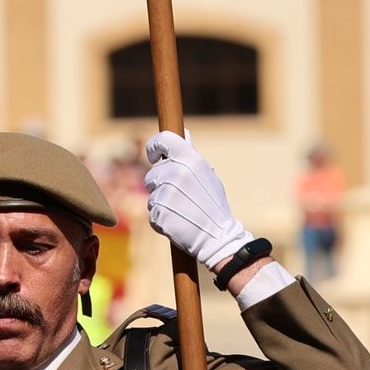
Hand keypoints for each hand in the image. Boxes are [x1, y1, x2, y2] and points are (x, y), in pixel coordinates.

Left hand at [144, 130, 253, 268]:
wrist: (217, 237)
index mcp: (190, 159)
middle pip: (152, 174)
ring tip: (182, 211)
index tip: (153, 156)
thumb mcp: (207, 175)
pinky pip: (152, 213)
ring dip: (162, 203)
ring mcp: (165, 194)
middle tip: (180, 198)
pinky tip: (177, 222)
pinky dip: (161, 219)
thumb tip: (185, 133)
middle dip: (160, 185)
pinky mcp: (158, 213)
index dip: (154, 147)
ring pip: (151, 195)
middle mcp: (176, 173)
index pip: (163, 140)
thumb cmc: (214, 205)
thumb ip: (191, 154)